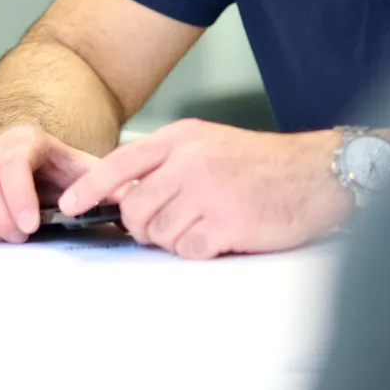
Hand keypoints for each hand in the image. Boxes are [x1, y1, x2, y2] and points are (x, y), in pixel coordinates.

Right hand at [0, 124, 99, 243]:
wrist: (37, 166)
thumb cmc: (62, 174)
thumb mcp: (88, 174)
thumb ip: (110, 187)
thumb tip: (130, 205)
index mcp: (25, 142)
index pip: (11, 162)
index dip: (17, 195)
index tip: (30, 226)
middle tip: (19, 236)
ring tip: (3, 237)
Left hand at [54, 120, 349, 259]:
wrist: (319, 175)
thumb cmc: (267, 166)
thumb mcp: (212, 145)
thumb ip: (171, 163)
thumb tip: (128, 196)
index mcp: (184, 138)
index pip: (122, 162)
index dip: (90, 186)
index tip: (70, 204)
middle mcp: (190, 160)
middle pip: (135, 208)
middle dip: (143, 228)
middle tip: (169, 228)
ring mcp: (208, 191)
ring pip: (159, 233)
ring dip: (177, 240)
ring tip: (206, 227)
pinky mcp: (226, 223)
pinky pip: (188, 250)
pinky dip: (200, 251)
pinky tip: (222, 238)